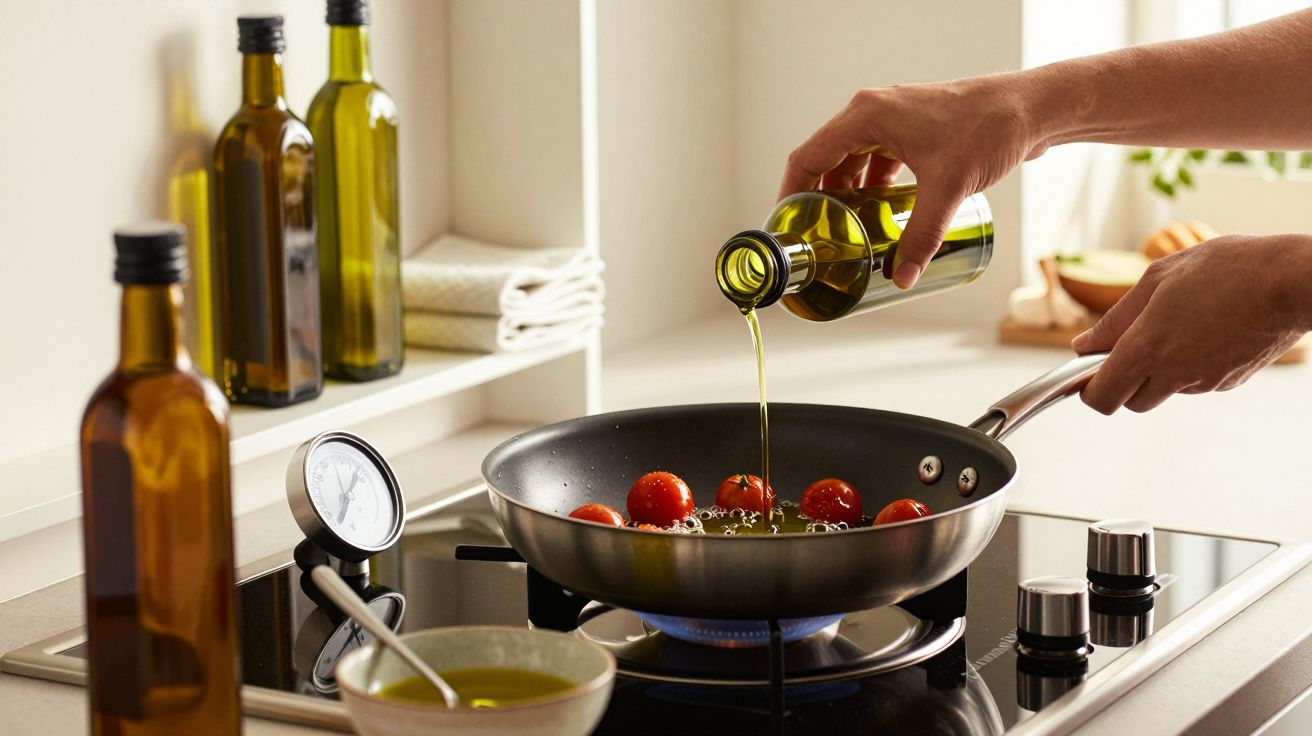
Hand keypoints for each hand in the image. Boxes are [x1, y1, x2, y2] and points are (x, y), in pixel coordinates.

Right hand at [777, 74, 1046, 288]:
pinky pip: (878, 156)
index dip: (791, 192)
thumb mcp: (948, 189)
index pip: (808, 156)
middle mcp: (874, 111)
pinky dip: (873, 184)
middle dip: (821, 199)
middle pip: (828, 159)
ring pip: (854, 159)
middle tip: (819, 234)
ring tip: (849, 228)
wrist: (1031, 108)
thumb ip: (921, 237)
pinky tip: (883, 210)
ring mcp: (894, 117)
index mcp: (868, 116)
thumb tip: (904, 276)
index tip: (788, 223)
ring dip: (848, 193)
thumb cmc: (989, 128)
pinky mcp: (914, 126)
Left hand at [1073, 234, 1311, 413]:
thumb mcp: (1159, 278)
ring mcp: (1205, 382)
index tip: (1086, 372)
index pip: (1101, 397)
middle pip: (1130, 401)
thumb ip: (1115, 318)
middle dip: (1122, 381)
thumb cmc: (1229, 269)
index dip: (1088, 390)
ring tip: (1175, 326)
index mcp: (1149, 348)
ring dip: (1157, 371)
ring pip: (1163, 391)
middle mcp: (1175, 374)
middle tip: (1130, 344)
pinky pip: (1194, 382)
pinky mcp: (1229, 382)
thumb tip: (1084, 345)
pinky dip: (1188, 365)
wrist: (1293, 281)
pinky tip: (1203, 331)